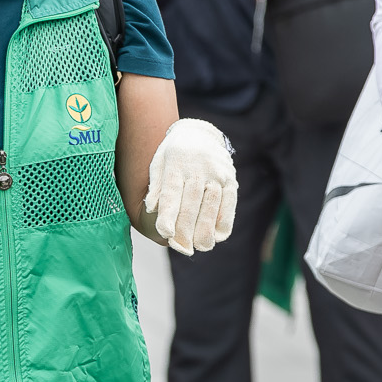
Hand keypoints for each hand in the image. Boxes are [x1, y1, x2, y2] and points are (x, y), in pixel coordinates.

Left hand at [145, 118, 235, 253]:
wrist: (199, 133)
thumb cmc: (172, 155)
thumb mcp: (158, 162)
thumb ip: (155, 185)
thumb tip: (150, 208)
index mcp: (176, 163)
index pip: (172, 193)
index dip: (169, 214)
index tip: (166, 233)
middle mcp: (198, 168)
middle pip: (192, 202)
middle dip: (186, 228)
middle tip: (181, 247)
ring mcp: (217, 174)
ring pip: (212, 205)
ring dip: (206, 229)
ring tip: (199, 247)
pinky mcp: (230, 180)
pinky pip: (229, 203)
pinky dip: (224, 222)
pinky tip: (216, 236)